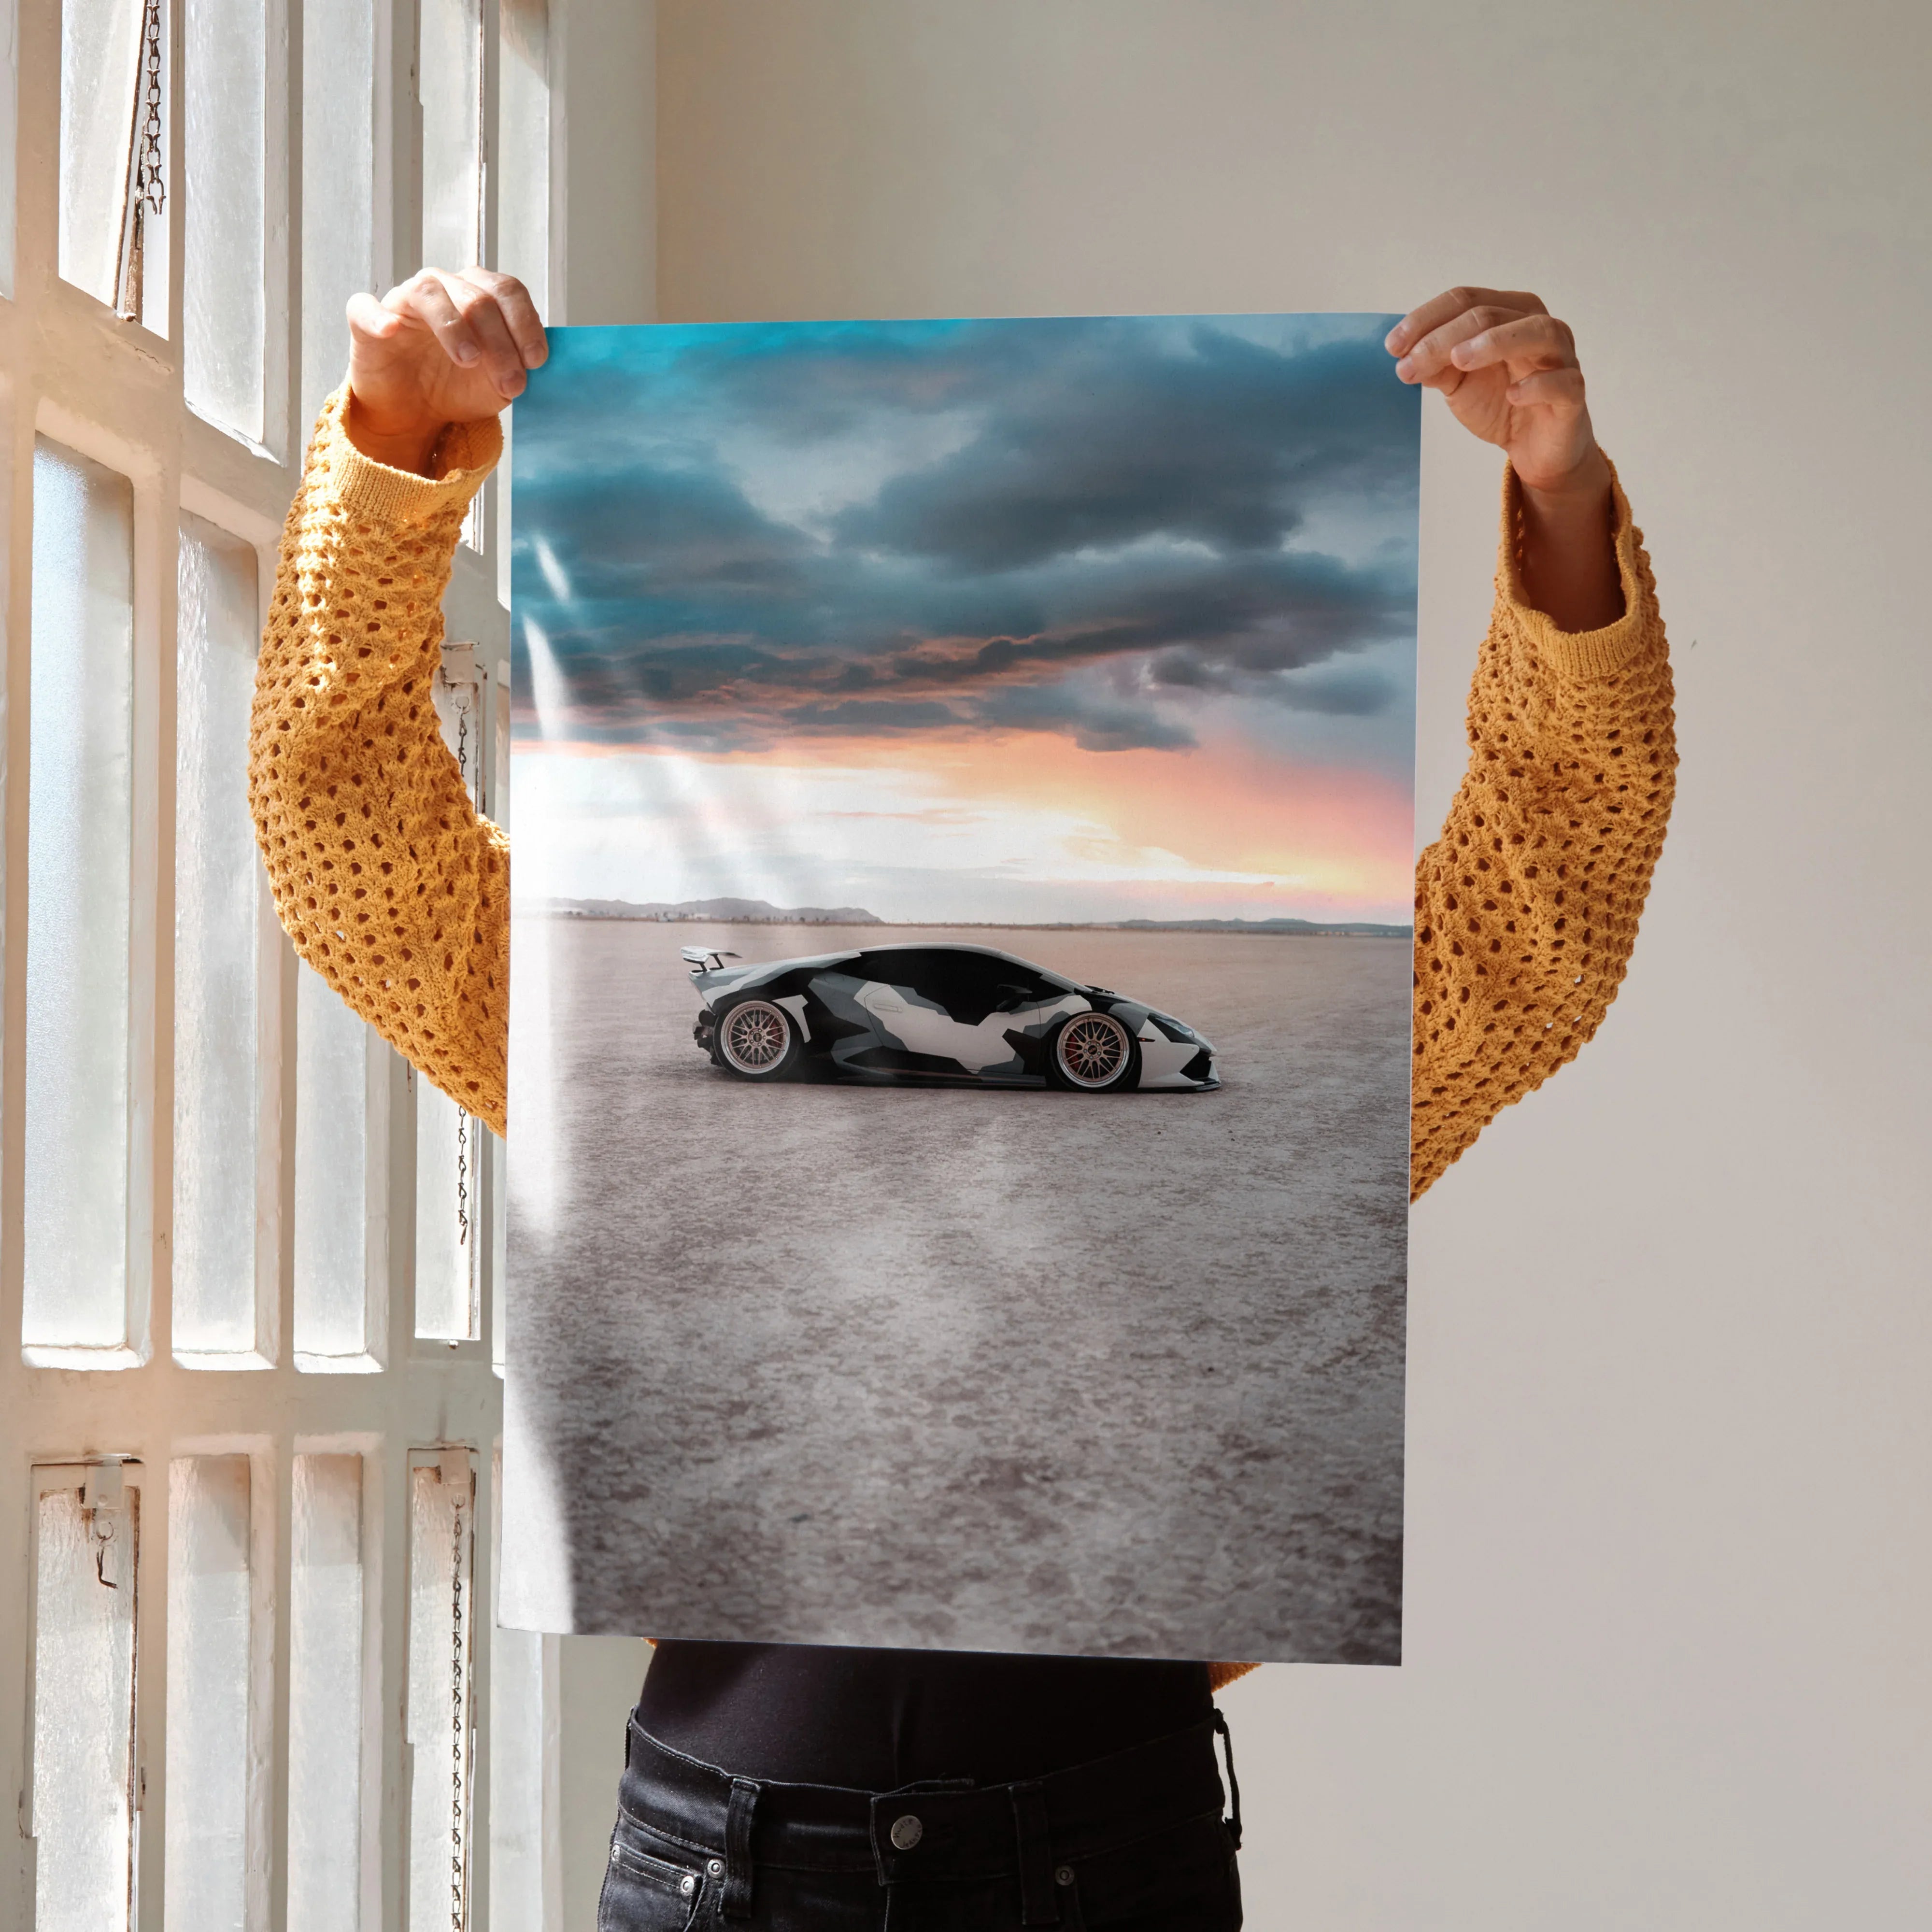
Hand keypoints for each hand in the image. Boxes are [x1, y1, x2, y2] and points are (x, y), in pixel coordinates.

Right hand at [344, 267, 546, 474]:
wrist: (414, 412)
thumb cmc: (457, 387)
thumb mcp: (497, 384)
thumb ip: (517, 367)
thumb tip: (533, 362)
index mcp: (479, 294)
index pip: (507, 291)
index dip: (525, 323)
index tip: (536, 361)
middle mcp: (443, 288)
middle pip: (477, 297)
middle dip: (500, 342)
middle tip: (510, 383)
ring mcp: (404, 301)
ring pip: (429, 293)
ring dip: (454, 327)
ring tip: (469, 360)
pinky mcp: (366, 320)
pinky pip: (366, 307)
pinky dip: (378, 317)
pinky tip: (391, 331)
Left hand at [1386, 287, 1605, 498]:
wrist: (1534, 448)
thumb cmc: (1500, 404)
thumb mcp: (1459, 384)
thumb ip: (1436, 366)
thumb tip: (1405, 355)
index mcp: (1509, 314)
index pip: (1466, 299)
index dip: (1427, 318)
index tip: (1393, 346)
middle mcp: (1538, 325)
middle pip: (1492, 314)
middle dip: (1444, 337)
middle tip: (1410, 363)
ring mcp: (1561, 357)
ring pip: (1537, 332)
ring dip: (1494, 342)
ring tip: (1457, 360)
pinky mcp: (1573, 392)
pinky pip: (1563, 381)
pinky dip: (1538, 385)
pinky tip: (1512, 395)